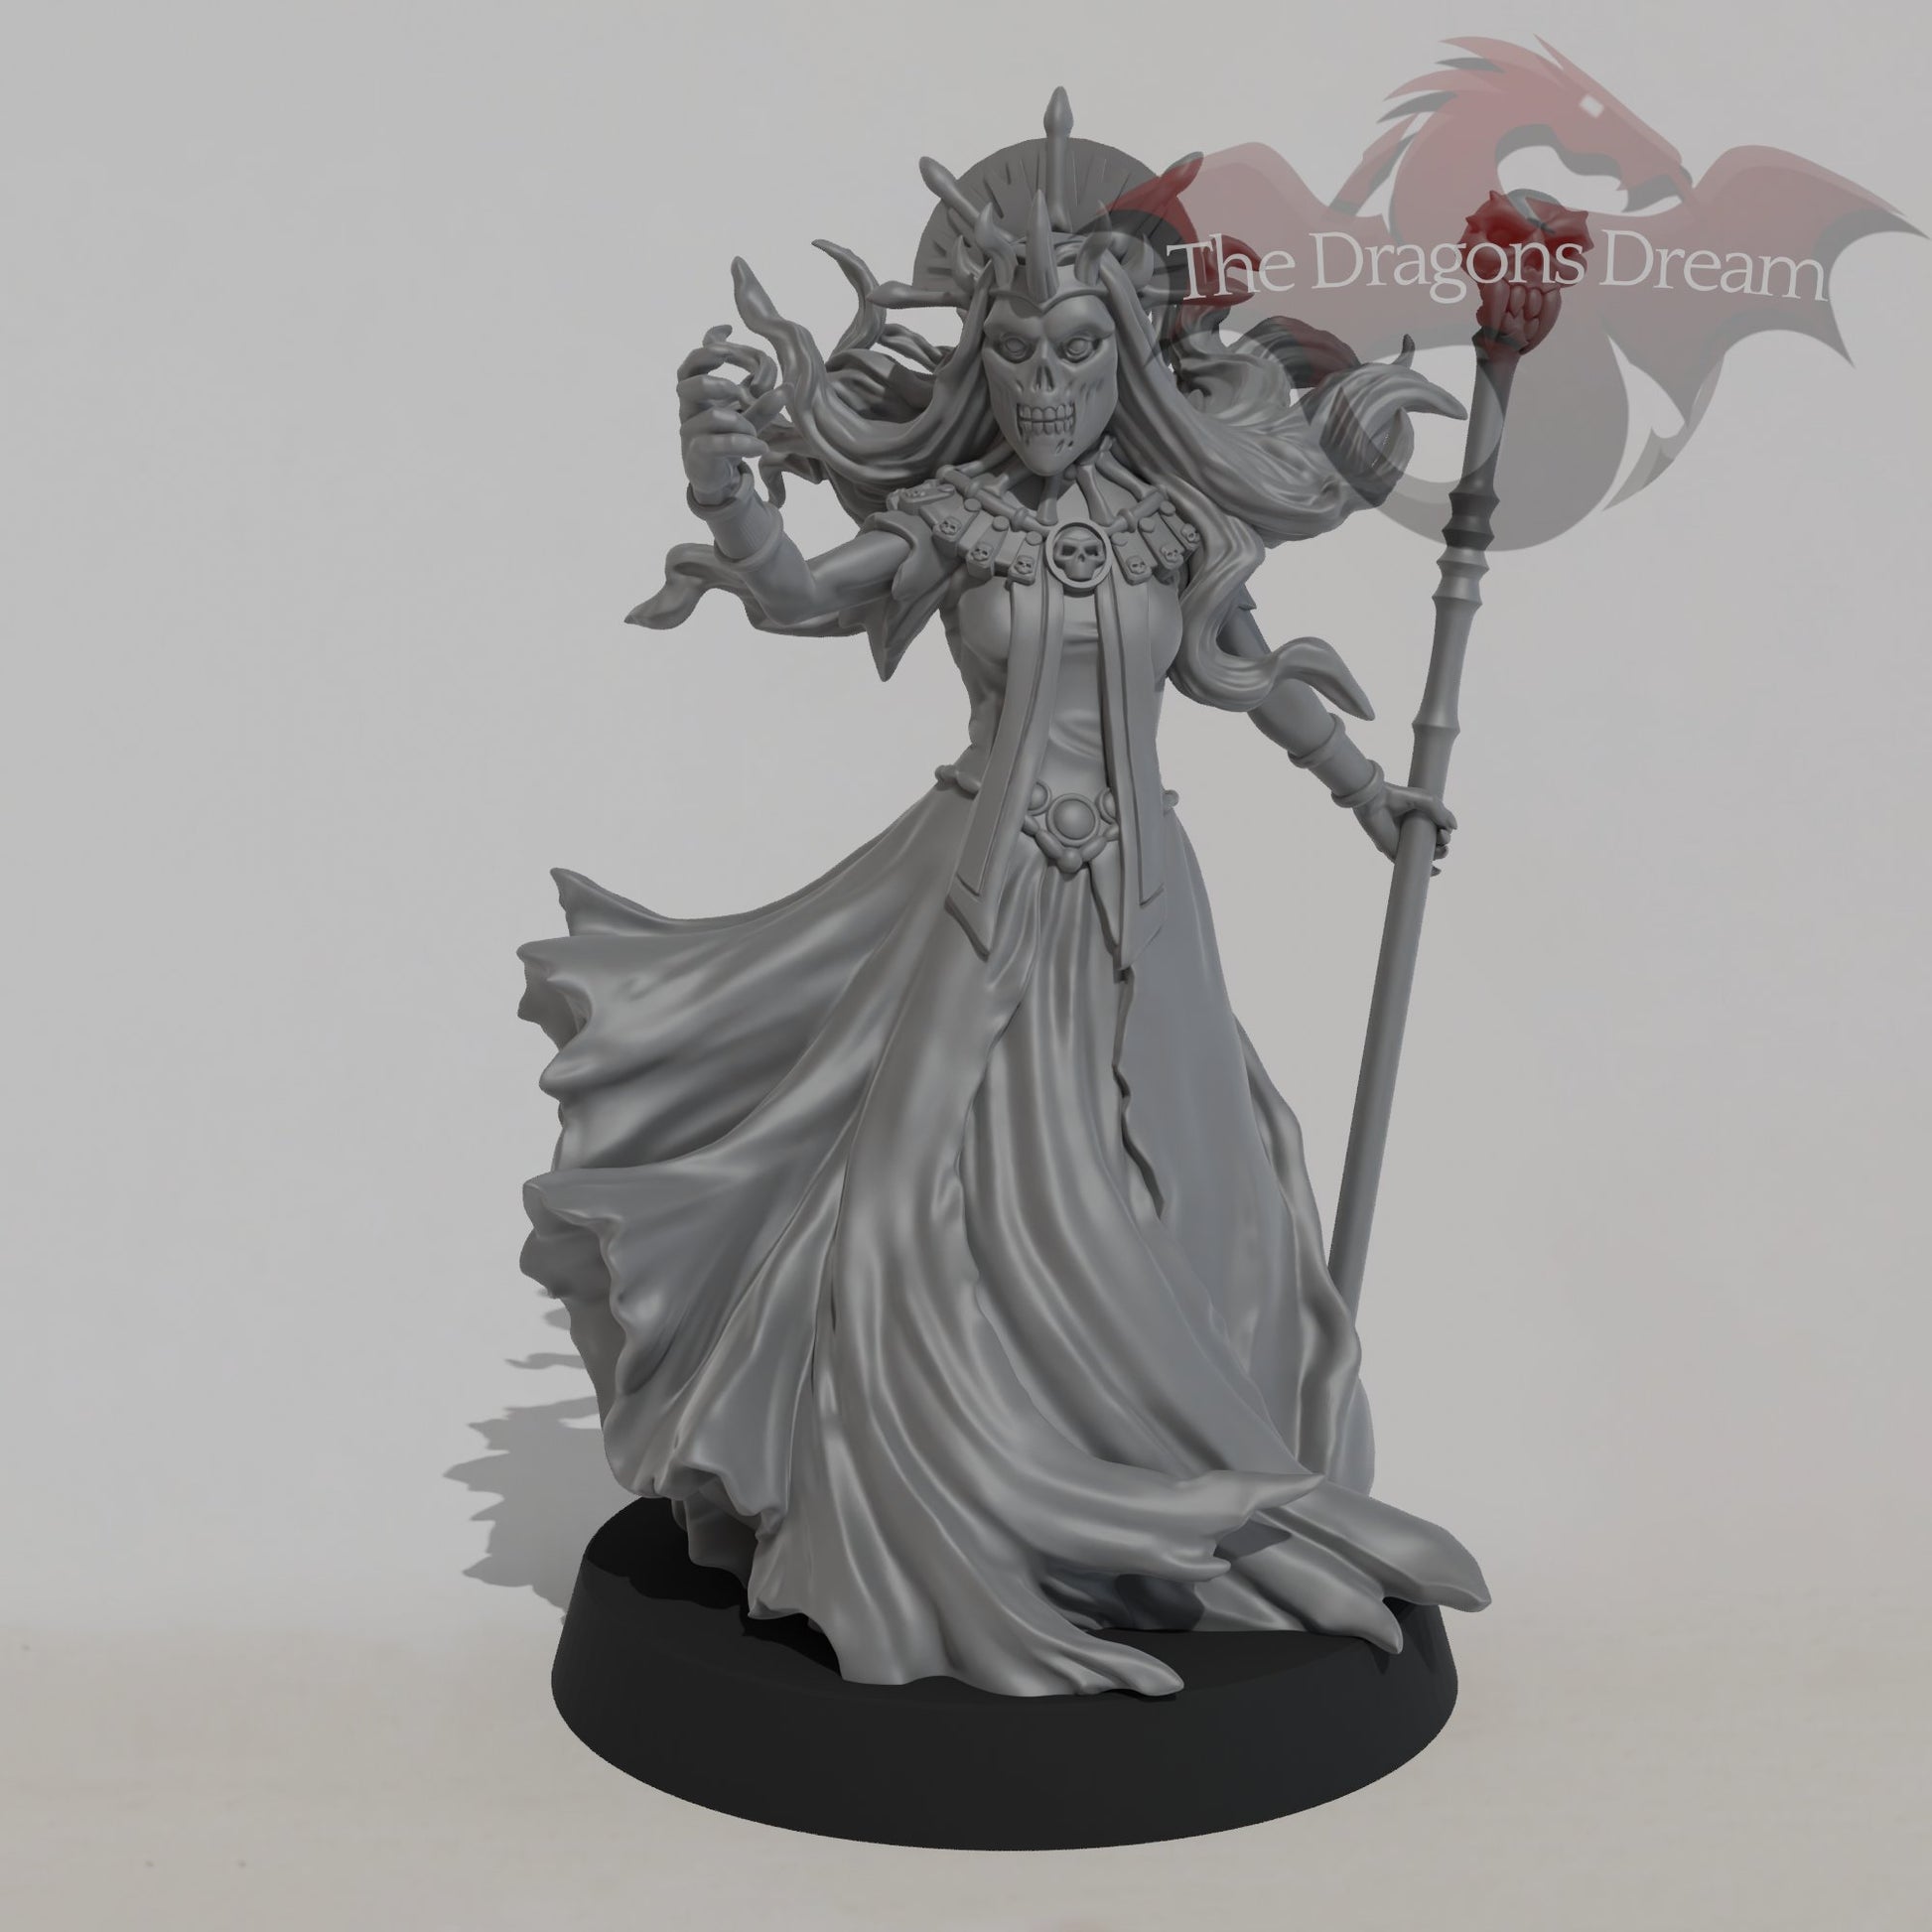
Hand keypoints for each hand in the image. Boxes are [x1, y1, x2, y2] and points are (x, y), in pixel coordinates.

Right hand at [676, 325, 786, 503]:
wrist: (717, 478)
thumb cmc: (730, 438)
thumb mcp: (750, 414)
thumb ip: (763, 399)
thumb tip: (789, 385)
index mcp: (699, 390)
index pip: (695, 360)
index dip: (709, 343)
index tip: (729, 329)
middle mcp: (690, 407)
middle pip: (687, 378)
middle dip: (714, 374)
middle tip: (740, 383)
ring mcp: (690, 430)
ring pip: (710, 416)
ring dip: (738, 418)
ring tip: (753, 429)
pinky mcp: (698, 454)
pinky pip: (718, 444)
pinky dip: (743, 443)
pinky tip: (760, 447)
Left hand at [1355, 784, 1455, 864]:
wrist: (1375, 802)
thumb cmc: (1398, 798)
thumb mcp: (1426, 800)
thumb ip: (1441, 812)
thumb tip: (1454, 828)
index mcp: (1421, 818)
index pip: (1439, 829)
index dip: (1445, 833)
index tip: (1444, 830)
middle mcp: (1413, 831)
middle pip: (1435, 843)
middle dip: (1444, 843)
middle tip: (1442, 837)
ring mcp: (1404, 842)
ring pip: (1426, 854)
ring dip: (1439, 854)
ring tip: (1443, 850)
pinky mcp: (1394, 851)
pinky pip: (1410, 864)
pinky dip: (1425, 870)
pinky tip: (1437, 871)